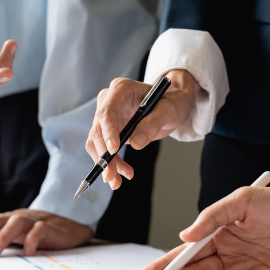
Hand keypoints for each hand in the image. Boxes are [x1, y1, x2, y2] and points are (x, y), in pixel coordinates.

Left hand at [0, 209, 92, 256]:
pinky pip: (40, 230)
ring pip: (15, 223)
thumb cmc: (37, 235)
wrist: (70, 228)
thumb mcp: (15, 238)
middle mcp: (17, 217)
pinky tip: (27, 253)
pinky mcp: (50, 227)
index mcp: (6, 219)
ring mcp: (34, 220)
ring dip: (1, 238)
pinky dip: (32, 240)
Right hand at [85, 69, 197, 189]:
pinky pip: (104, 149)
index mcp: (121, 89)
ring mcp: (108, 117)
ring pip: (97, 143)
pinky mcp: (110, 131)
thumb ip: (153, 123)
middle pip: (98, 130)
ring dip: (105, 163)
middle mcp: (109, 101)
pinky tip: (118, 175)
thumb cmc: (172, 100)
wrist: (172, 104)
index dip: (107, 132)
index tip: (114, 150)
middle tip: (111, 174)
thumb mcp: (169, 109)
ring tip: (117, 180)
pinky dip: (110, 164)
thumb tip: (136, 143)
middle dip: (104, 154)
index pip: (107, 111)